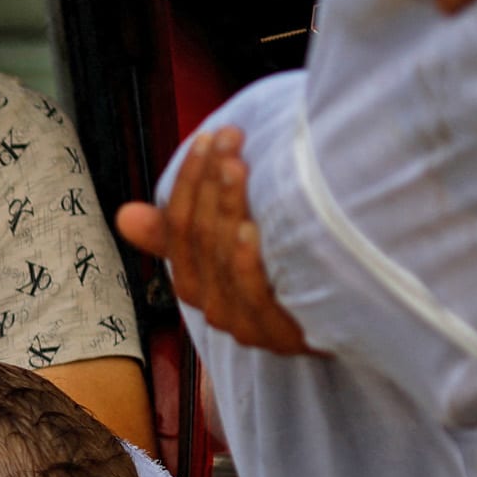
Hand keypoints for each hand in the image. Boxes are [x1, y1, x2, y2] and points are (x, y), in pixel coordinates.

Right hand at [115, 128, 316, 355]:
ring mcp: (244, 324)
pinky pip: (252, 295)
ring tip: (238, 167)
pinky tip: (251, 229)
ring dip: (227, 209)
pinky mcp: (278, 337)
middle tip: (229, 140)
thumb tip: (124, 215)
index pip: (177, 227)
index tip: (208, 140)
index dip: (188, 181)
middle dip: (210, 183)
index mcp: (194, 282)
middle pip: (199, 238)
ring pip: (221, 260)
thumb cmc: (286, 275)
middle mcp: (213, 305)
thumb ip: (177, 234)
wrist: (351, 317)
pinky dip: (246, 260)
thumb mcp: (227, 248)